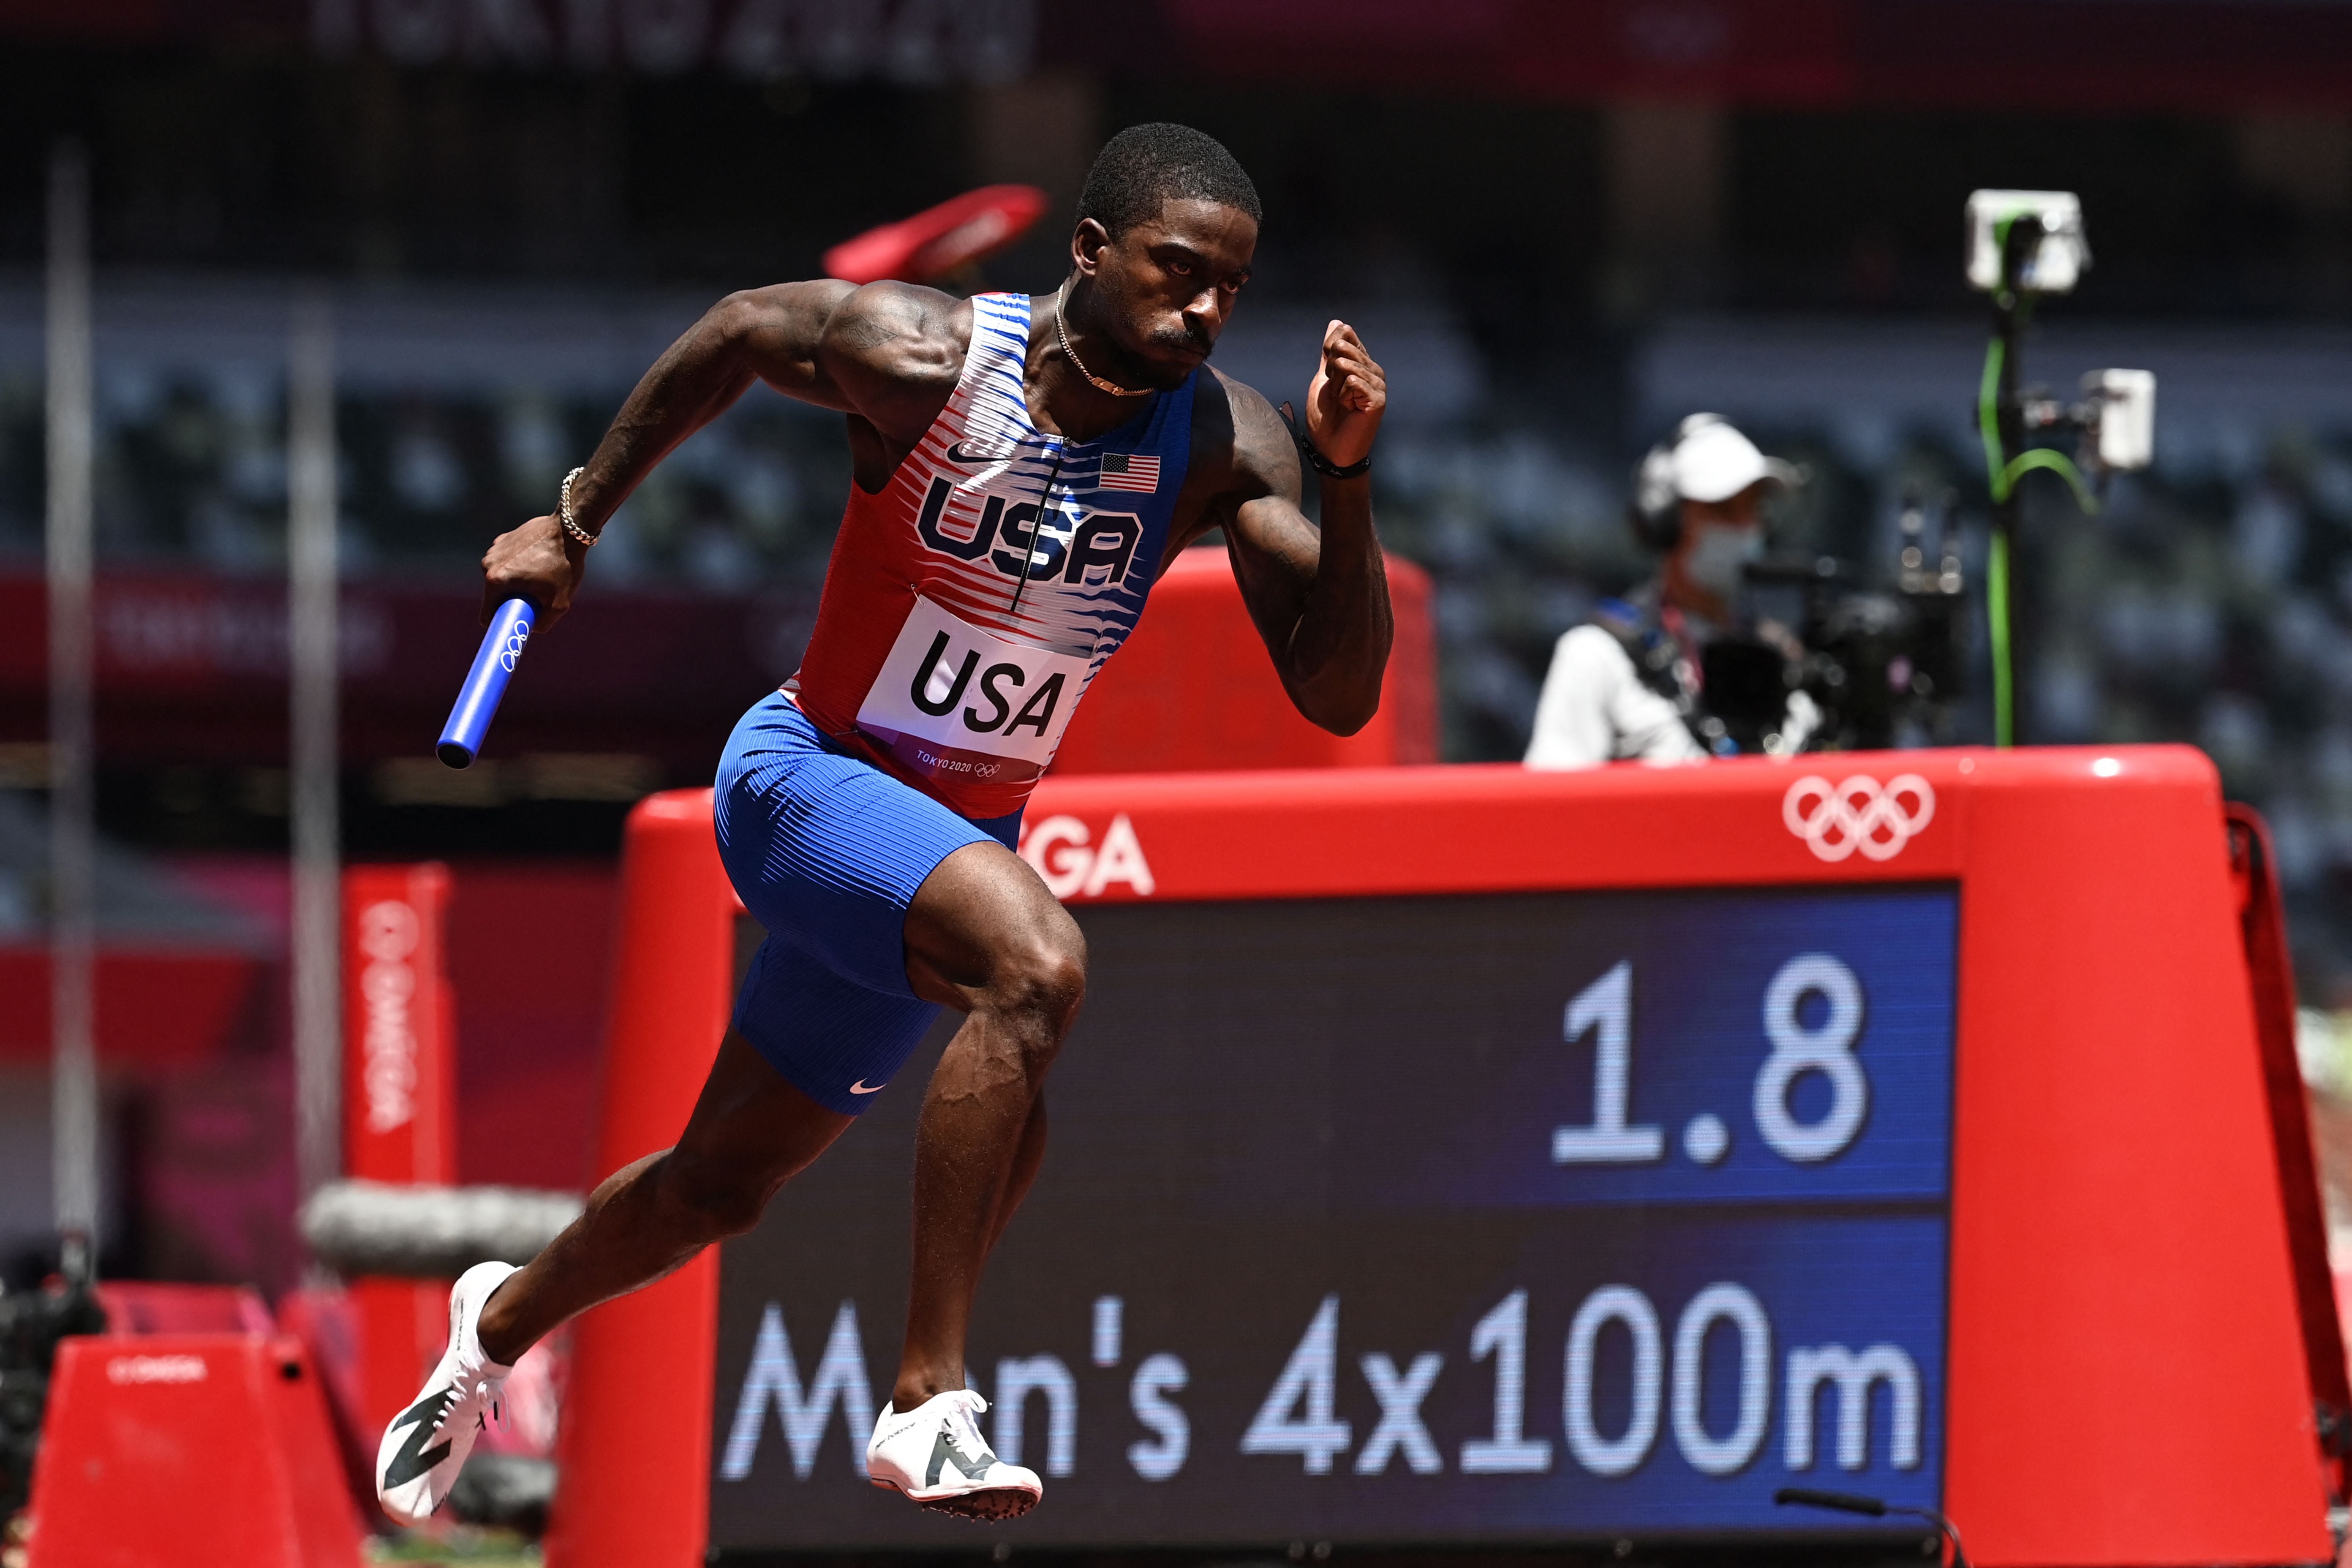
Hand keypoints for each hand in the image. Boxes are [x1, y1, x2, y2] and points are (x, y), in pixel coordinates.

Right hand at [481, 514, 586, 626]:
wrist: (569, 529)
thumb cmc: (565, 566)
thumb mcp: (559, 604)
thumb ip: (543, 623)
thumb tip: (531, 629)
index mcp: (495, 581)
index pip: (487, 615)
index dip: (500, 623)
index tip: (513, 623)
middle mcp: (488, 565)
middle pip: (495, 596)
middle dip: (512, 600)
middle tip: (535, 597)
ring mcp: (493, 550)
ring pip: (500, 578)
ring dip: (515, 582)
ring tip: (539, 576)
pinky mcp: (501, 540)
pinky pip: (506, 562)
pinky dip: (518, 565)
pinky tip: (537, 560)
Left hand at [1304, 320, 1385, 470]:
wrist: (1330, 449)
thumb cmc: (1327, 418)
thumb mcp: (1323, 379)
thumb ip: (1329, 353)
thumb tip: (1336, 322)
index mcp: (1362, 363)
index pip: (1345, 332)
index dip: (1328, 349)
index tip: (1329, 374)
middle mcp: (1374, 370)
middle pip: (1342, 346)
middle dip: (1329, 370)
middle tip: (1335, 392)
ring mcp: (1378, 384)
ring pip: (1346, 363)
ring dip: (1335, 386)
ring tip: (1342, 402)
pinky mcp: (1378, 399)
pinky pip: (1352, 381)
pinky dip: (1342, 396)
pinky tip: (1349, 408)